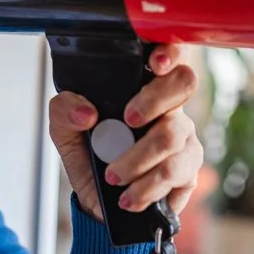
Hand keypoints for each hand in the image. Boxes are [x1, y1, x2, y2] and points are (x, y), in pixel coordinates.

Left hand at [49, 43, 203, 222]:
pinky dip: (146, 189)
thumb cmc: (88, 155)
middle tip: (127, 121)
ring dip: (137, 161)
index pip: (168, 56)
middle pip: (183, 84)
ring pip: (173, 137)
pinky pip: (177, 175)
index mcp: (142, 88)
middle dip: (153, 102)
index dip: (169, 53)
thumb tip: (86, 112)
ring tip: (113, 177)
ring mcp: (184, 139)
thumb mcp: (64, 129)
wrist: (96, 200)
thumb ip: (65, 110)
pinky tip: (130, 197)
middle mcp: (169, 108)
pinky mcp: (188, 172)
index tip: (154, 64)